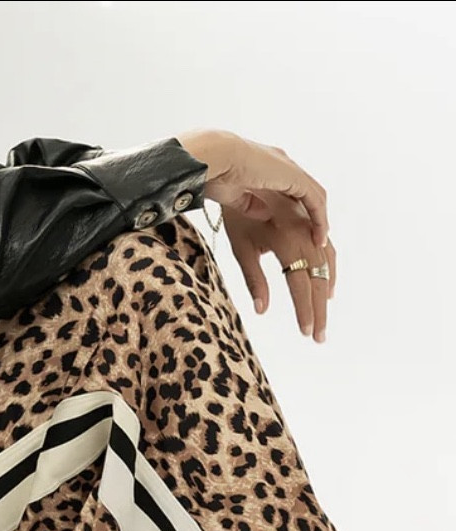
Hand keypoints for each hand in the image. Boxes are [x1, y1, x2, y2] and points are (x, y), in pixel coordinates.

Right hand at [176, 129, 328, 249]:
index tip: (299, 231)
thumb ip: (250, 204)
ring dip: (319, 220)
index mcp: (266, 165)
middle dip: (313, 216)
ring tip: (319, 243)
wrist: (214, 160)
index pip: (290, 188)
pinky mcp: (294, 176)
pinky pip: (315, 200)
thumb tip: (266, 215)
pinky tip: (318, 238)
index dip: (297, 210)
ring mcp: (289, 168)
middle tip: (315, 239)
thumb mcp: (234, 195)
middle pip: (306, 191)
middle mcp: (281, 163)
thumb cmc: (213, 176)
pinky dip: (320, 220)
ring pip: (315, 196)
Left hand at [221, 191, 336, 343]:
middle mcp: (303, 228)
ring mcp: (307, 219)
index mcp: (287, 238)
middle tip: (320, 335)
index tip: (307, 332)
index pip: (301, 282)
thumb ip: (254, 278)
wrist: (234, 165)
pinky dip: (328, 259)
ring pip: (326, 258)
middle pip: (318, 275)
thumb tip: (263, 311)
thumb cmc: (232, 210)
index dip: (306, 309)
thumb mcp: (241, 246)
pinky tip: (326, 272)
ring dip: (327, 283)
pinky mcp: (307, 211)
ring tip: (327, 303)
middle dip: (319, 307)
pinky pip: (323, 240)